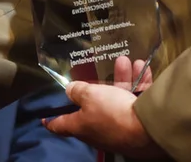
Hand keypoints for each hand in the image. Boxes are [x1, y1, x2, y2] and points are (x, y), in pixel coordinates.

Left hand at [43, 57, 162, 156]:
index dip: (51, 121)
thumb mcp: (90, 96)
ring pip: (117, 99)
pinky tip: (142, 66)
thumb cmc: (111, 112)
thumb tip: (68, 91)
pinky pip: (135, 100)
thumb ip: (78, 91)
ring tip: (123, 60)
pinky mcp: (138, 124)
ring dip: (122, 78)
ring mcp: (119, 128)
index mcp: (81, 126)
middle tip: (96, 72)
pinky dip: (139, 83)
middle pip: (93, 106)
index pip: (60, 126)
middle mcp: (99, 129)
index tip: (43, 118)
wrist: (148, 130)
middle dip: (97, 86)